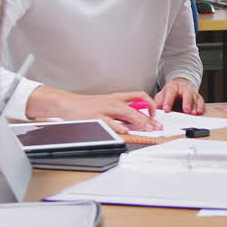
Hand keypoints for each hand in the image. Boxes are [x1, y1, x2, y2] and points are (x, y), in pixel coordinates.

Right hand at [27, 88, 160, 133]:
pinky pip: (110, 122)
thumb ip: (121, 109)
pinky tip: (126, 130)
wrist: (68, 104)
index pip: (139, 96)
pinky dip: (119, 126)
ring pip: (127, 113)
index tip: (156, 114)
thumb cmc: (88, 106)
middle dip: (149, 118)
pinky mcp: (97, 116)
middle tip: (157, 127)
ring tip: (148, 129)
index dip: (150, 104)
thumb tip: (136, 118)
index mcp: (117, 97)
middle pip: (136, 108)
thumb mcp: (107, 103)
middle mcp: (114, 101)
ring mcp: (105, 109)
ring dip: (140, 122)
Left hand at [154, 77, 204, 114]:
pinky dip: (200, 107)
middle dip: (186, 102)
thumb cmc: (170, 93)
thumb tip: (155, 110)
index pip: (170, 92)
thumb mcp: (161, 95)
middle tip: (185, 110)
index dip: (168, 101)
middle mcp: (183, 88)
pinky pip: (200, 101)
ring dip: (194, 107)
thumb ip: (158, 102)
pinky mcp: (197, 97)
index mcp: (172, 87)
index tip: (166, 109)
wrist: (180, 85)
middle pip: (186, 93)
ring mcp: (191, 92)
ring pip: (194, 98)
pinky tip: (199, 112)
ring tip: (192, 114)